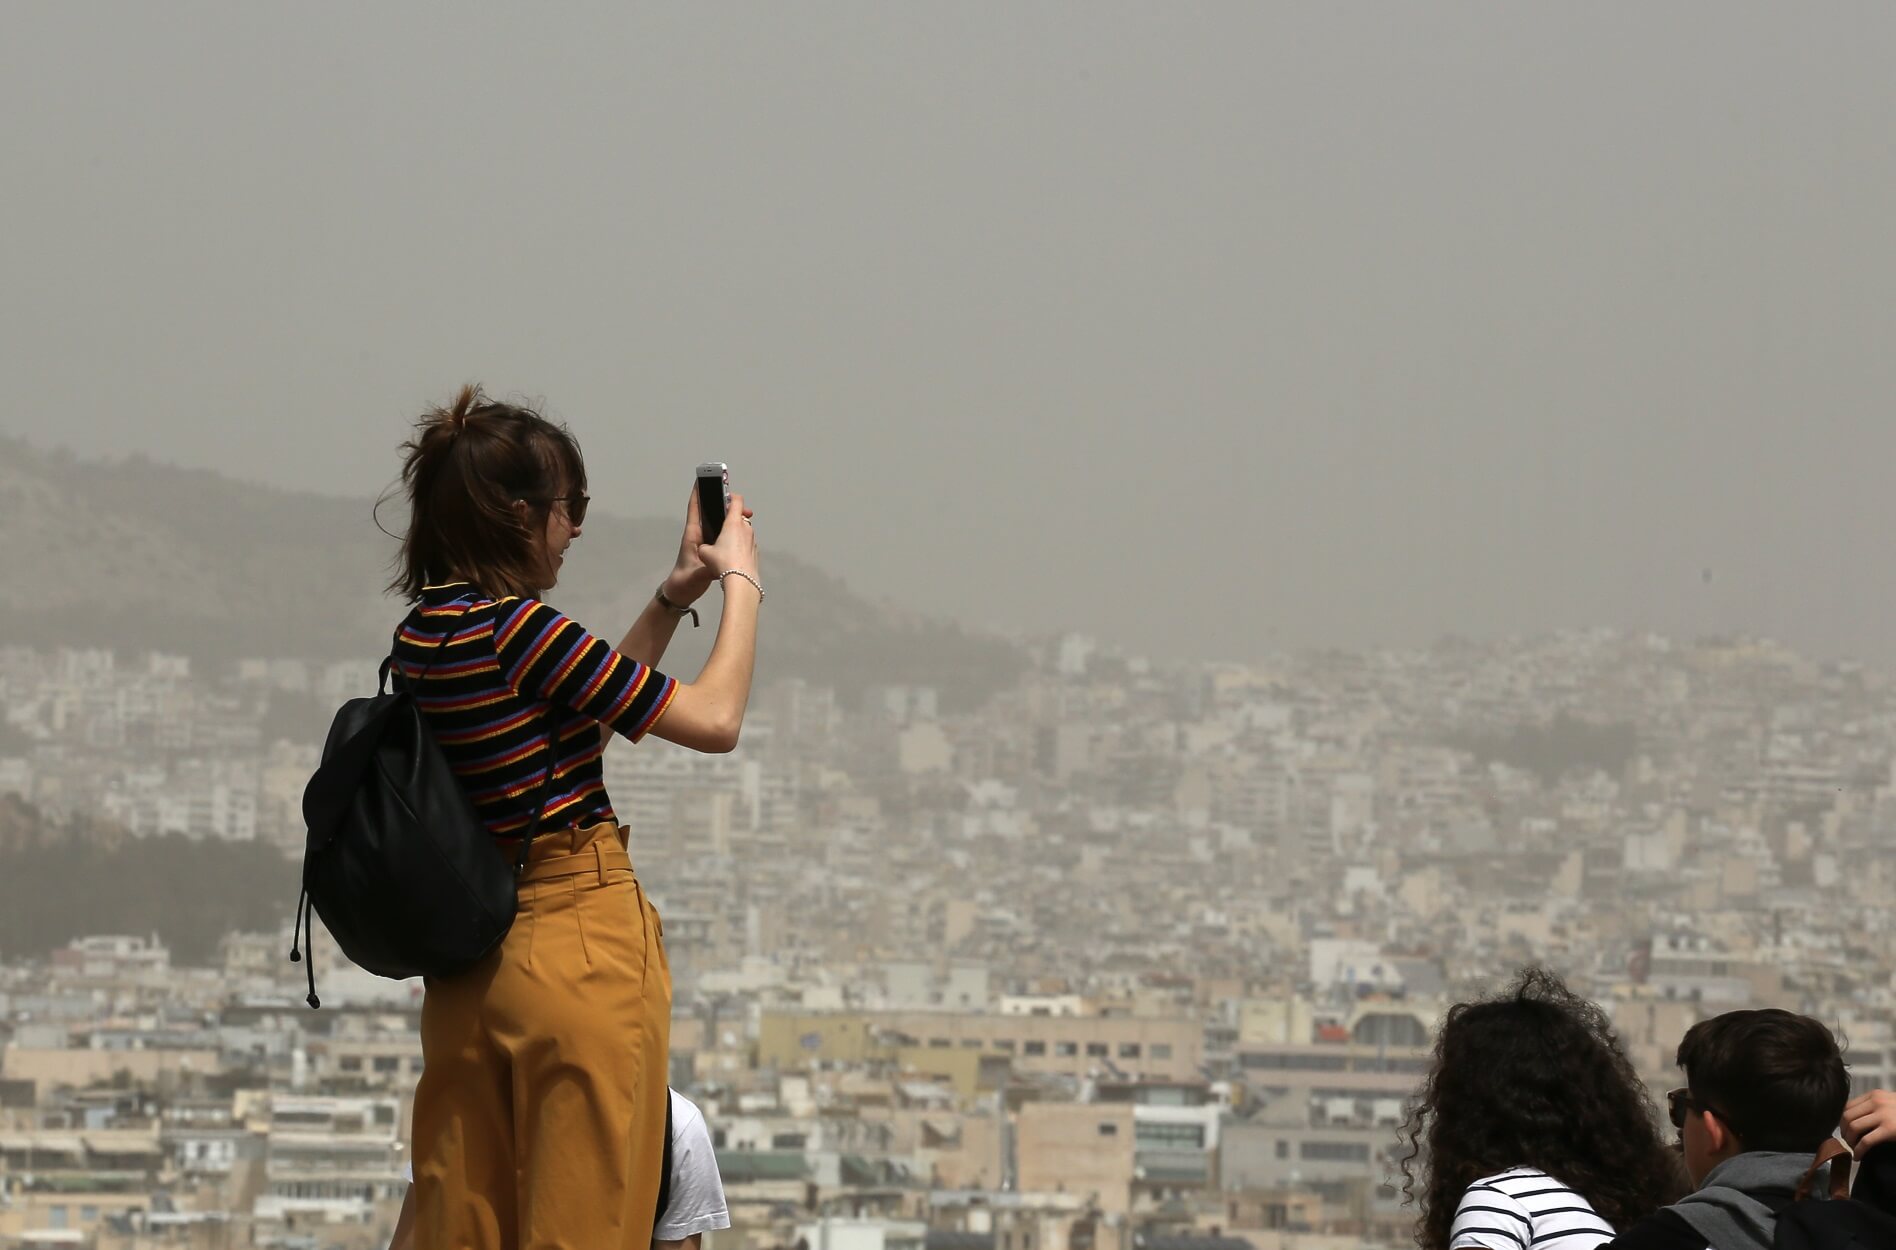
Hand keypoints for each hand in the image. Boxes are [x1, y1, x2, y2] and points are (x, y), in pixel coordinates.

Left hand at [661, 485, 752, 604]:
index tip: (703, 479)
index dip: (698, 493)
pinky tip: (743, 530)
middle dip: (724, 503)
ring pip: (719, 523)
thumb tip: (720, 564)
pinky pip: (723, 534)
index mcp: (692, 536)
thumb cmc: (683, 582)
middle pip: (711, 513)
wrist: (680, 594)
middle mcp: (699, 536)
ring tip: (746, 514)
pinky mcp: (711, 550)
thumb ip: (707, 570)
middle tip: (740, 501)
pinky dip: (733, 529)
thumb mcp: (695, 577)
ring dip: (731, 517)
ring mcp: (706, 543)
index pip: (694, 510)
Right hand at [701, 491, 758, 583]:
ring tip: (724, 544)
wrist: (741, 581)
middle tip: (721, 524)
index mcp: (733, 523)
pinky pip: (747, 544)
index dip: (730, 496)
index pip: (736, 500)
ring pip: (744, 531)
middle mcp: (746, 529)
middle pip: (740, 516)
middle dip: (731, 518)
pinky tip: (732, 556)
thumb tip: (705, 548)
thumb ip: (704, 546)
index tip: (725, 497)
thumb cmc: (724, 563)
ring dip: (736, 533)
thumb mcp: (705, 553)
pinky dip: (741, 545)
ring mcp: (753, 540)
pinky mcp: (755, 552)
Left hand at [1843, 1089, 1895, 1156]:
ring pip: (1853, 1128)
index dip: (1841, 1120)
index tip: (1843, 1130)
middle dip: (1843, 1131)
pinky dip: (1858, 1150)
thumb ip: (1874, 1106)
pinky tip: (1858, 1157)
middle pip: (1847, 1116)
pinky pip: (1865, 1141)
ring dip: (1849, 1141)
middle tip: (1846, 1142)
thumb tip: (1853, 1118)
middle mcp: (1876, 1102)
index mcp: (1875, 1095)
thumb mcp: (1890, 1103)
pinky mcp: (1889, 1130)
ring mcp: (1883, 1115)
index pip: (1848, 1106)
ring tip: (1853, 1149)